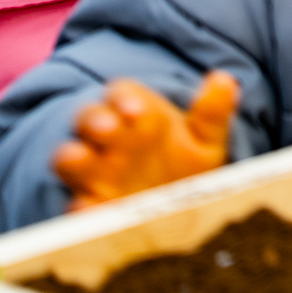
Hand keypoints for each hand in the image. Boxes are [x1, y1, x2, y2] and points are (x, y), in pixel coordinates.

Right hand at [53, 72, 237, 209]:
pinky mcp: (90, 207)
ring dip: (72, 156)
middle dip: (94, 120)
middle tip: (109, 130)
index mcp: (136, 115)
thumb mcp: (206, 140)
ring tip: (84, 159)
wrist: (180, 214)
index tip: (137, 111)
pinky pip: (76, 206)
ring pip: (67, 156)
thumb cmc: (188, 166)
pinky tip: (89, 208)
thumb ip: (212, 113)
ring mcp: (93, 173)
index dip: (123, 98)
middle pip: (87, 117)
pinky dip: (80, 207)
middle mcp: (109, 140)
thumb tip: (224, 79)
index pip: (120, 93)